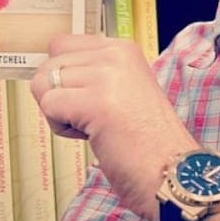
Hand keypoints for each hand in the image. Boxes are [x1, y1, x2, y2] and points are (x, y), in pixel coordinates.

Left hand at [31, 34, 198, 219]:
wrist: (176, 175)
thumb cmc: (147, 146)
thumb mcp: (123, 91)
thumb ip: (92, 75)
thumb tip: (49, 76)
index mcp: (121, 50)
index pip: (61, 45)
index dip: (63, 77)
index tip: (85, 100)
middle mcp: (114, 55)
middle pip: (49, 64)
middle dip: (57, 96)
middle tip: (89, 118)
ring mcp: (107, 75)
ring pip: (43, 84)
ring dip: (58, 114)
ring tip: (92, 128)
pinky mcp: (97, 101)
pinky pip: (49, 105)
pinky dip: (61, 127)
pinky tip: (93, 137)